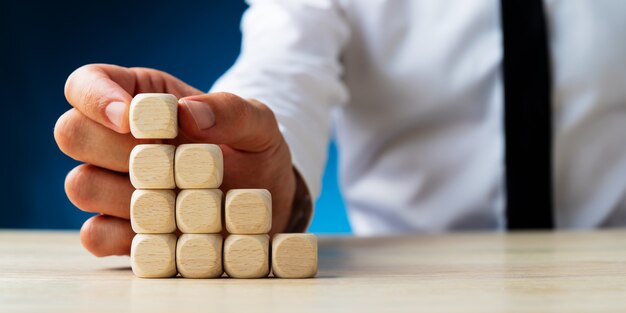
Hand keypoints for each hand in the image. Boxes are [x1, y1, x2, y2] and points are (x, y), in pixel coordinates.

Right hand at [55, 64, 296, 256]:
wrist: (266, 203)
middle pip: (71, 133)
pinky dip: (125, 237)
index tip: (131, 121)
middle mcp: (118, 141)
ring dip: (125, 194)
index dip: (96, 98)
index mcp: (142, 99)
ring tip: (176, 198)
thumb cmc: (255, 152)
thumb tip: (190, 114)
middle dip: (115, 148)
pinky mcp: (121, 231)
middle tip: (166, 162)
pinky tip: (165, 232)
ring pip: (79, 185)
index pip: (86, 83)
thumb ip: (232, 111)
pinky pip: (95, 235)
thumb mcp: (259, 125)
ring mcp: (115, 187)